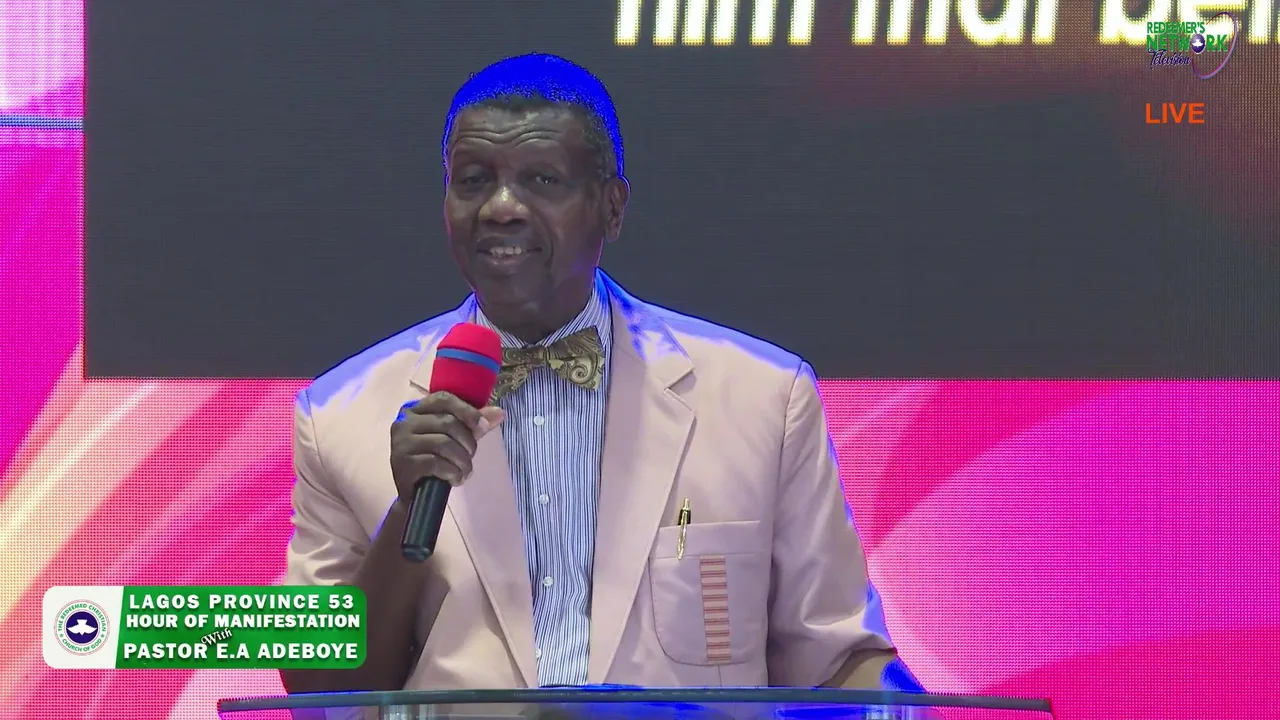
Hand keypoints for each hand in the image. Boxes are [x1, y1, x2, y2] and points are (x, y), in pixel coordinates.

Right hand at [389, 392, 505, 502]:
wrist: (414, 496)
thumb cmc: (434, 462)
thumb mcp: (455, 440)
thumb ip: (473, 425)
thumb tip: (499, 412)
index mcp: (415, 411)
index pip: (443, 399)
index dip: (467, 410)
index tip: (484, 426)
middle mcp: (403, 423)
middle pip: (448, 422)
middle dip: (468, 442)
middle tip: (470, 456)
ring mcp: (400, 443)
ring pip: (444, 443)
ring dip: (462, 461)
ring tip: (464, 471)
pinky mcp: (403, 464)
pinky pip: (436, 463)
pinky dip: (452, 473)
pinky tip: (455, 479)